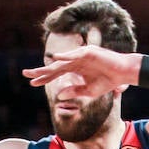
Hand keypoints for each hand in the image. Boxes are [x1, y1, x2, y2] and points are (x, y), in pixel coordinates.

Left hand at [22, 47, 138, 98]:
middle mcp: (75, 61)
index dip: (44, 78)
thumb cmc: (108, 81)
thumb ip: (74, 92)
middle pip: (55, 67)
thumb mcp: (88, 91)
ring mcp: (81, 55)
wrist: (123, 74)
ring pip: (62, 62)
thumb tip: (59, 96)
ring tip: (36, 71)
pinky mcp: (89, 52)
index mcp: (75, 69)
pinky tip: (55, 59)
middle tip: (25, 74)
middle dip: (41, 71)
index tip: (32, 83)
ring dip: (49, 67)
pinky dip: (65, 56)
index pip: (56, 74)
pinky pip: (75, 55)